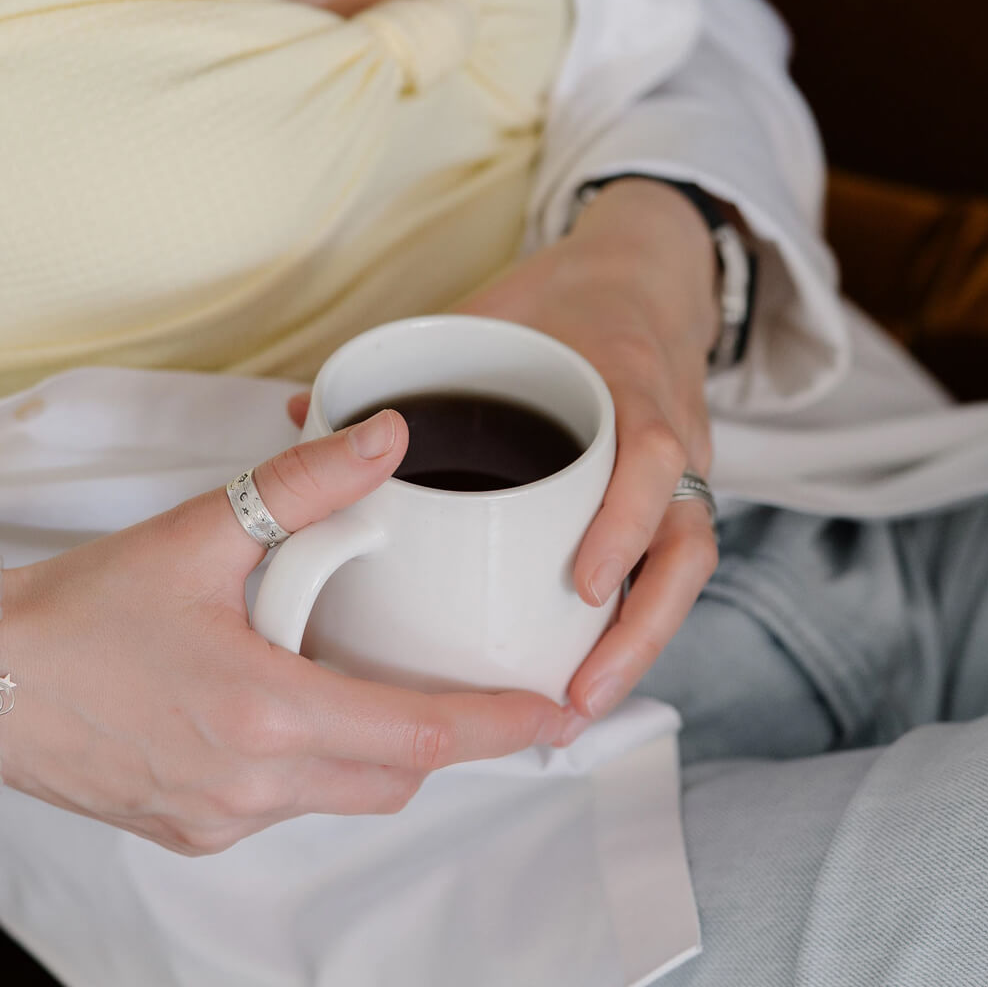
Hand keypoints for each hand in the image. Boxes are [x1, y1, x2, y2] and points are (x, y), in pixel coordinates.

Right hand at [0, 410, 566, 855]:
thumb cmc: (77, 610)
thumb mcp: (197, 534)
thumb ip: (303, 487)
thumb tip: (387, 437)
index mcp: (265, 714)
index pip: (423, 736)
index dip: (499, 725)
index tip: (553, 710)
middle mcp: (251, 786)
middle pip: (396, 777)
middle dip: (444, 737)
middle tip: (466, 684)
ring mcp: (220, 821)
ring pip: (343, 796)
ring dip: (374, 749)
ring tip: (362, 677)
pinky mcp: (191, 834)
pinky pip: (286, 808)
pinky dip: (312, 765)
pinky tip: (284, 706)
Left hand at [461, 181, 721, 729]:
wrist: (643, 277)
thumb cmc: (562, 300)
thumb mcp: (490, 309)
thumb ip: (407, 358)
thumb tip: (302, 413)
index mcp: (628, 384)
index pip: (650, 456)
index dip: (622, 523)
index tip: (582, 584)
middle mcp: (671, 438)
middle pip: (685, 542)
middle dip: (638, 629)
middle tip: (577, 694)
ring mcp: (685, 477)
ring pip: (686, 571)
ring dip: (639, 646)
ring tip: (580, 709)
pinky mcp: (676, 503)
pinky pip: (672, 574)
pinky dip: (634, 627)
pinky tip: (587, 679)